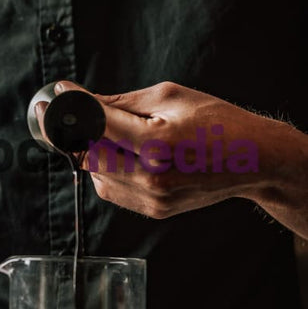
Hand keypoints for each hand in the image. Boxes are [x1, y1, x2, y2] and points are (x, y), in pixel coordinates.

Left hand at [55, 80, 307, 235]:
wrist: (253, 160)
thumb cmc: (217, 121)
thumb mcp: (171, 97)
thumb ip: (122, 103)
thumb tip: (85, 100)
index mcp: (156, 144)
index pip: (97, 125)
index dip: (71, 109)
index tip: (54, 98)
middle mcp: (152, 177)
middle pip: (88, 157)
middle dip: (80, 136)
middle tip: (82, 118)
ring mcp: (153, 199)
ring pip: (97, 177)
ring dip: (95, 156)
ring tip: (119, 138)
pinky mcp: (155, 211)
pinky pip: (114, 191)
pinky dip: (111, 172)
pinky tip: (130, 157)